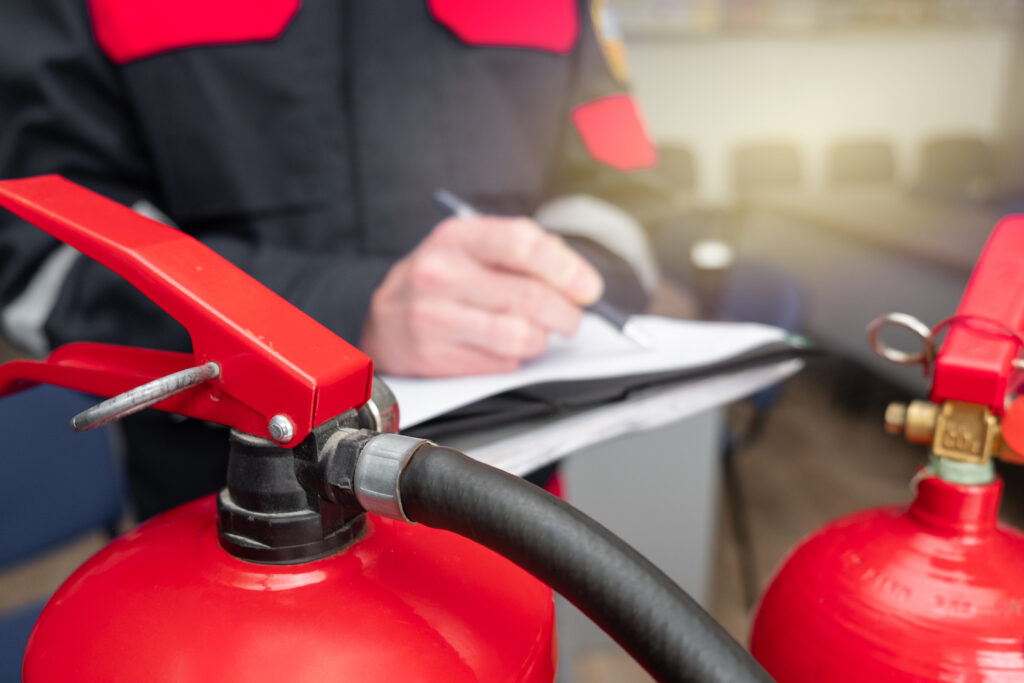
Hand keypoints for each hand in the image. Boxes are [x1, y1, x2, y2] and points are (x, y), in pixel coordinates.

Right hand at [361, 215, 602, 375]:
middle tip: (571, 319)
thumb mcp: (471, 248)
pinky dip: (514, 359)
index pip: (524, 245)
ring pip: (519, 337)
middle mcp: (440, 273)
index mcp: (457, 237)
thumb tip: (577, 278)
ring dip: (541, 340)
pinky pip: (500, 363)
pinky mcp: (433, 356)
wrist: (385, 319)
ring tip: (538, 335)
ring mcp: (433, 316)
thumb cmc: (439, 282)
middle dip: (566, 314)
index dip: (566, 269)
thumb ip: (522, 252)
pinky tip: (502, 348)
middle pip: (529, 297)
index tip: (587, 287)